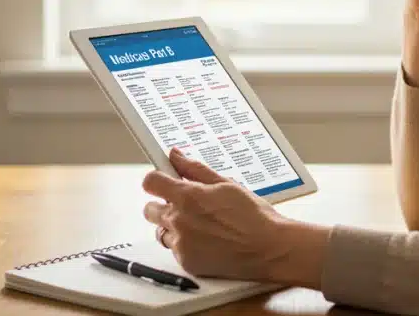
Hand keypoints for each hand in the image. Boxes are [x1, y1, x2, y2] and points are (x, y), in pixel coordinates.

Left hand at [141, 148, 329, 286]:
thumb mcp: (227, 185)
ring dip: (173, 227)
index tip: (164, 180)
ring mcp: (181, 244)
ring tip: (201, 225)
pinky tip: (208, 241)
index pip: (151, 183)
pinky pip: (176, 250)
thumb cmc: (253, 217)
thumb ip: (196, 170)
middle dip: (163, 204)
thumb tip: (176, 156)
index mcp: (188, 197)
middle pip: (150, 210)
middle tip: (187, 205)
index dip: (157, 180)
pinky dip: (186, 245)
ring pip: (161, 232)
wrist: (268, 249)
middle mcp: (179, 221)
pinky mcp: (187, 262)